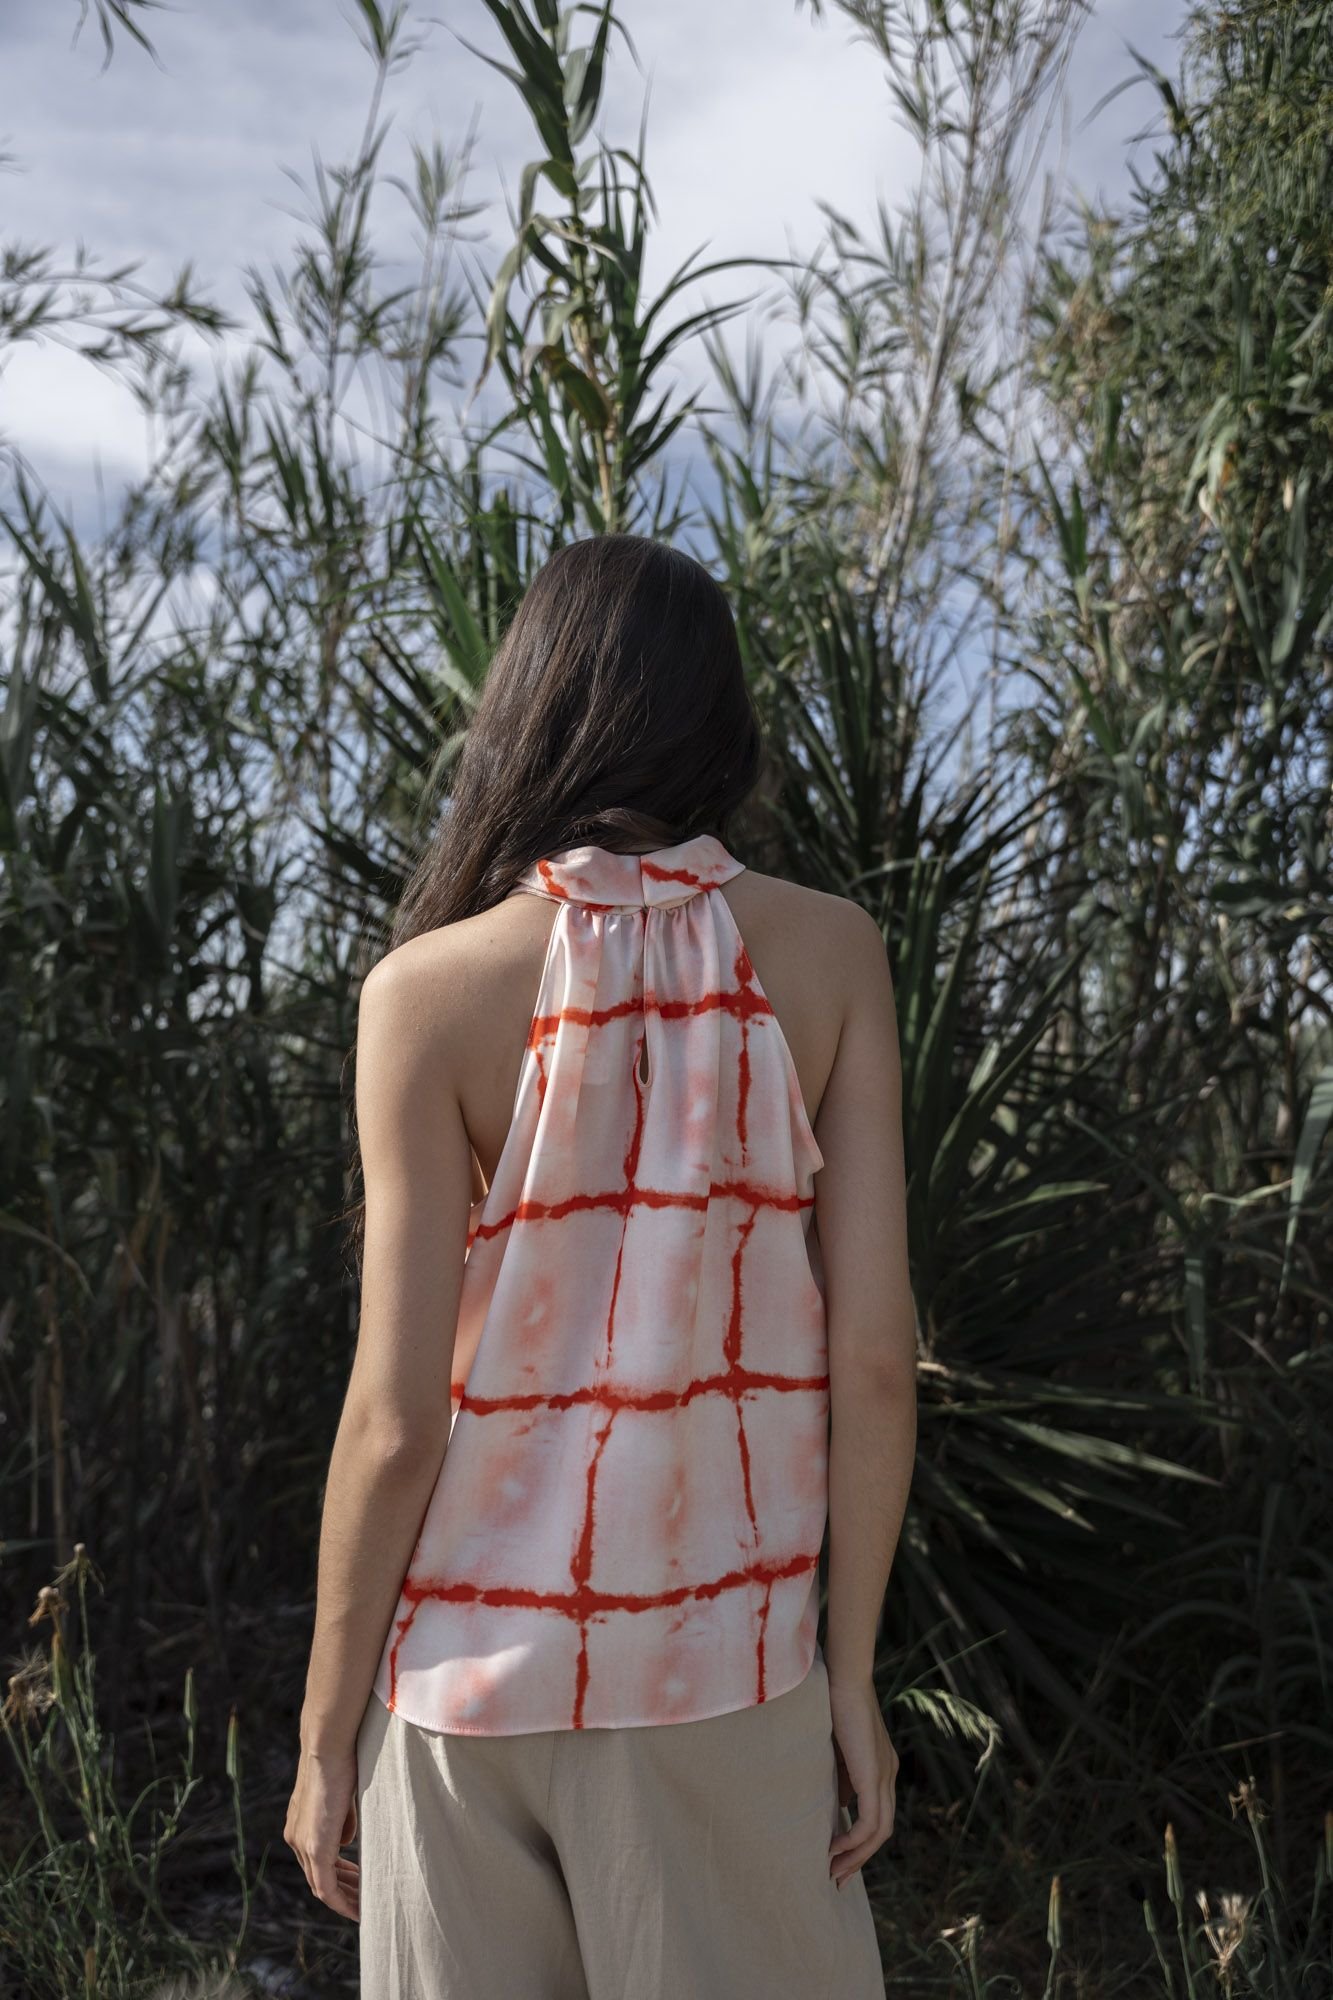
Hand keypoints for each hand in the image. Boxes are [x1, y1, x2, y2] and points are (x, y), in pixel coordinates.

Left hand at [285, 1744, 360, 1920]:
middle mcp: (295, 1838)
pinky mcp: (314, 1848)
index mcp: (300, 1824)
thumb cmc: (340, 1761)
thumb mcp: (341, 1797)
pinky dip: (341, 1902)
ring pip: (322, 1886)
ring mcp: (303, 1844)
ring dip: (344, 1899)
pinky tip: (358, 1909)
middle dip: (343, 1889)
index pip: (316, 1859)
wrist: (327, 1746)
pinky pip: (326, 1888)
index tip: (357, 1879)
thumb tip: (347, 1841)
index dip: (337, 1872)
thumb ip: (342, 1821)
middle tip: (365, 1897)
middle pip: (317, 1877)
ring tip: (365, 1907)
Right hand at [826, 1672, 898, 1887]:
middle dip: (859, 1858)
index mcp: (881, 1767)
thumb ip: (842, 1775)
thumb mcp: (838, 1749)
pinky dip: (854, 1840)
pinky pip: (870, 1822)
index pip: (877, 1815)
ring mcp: (884, 1776)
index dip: (860, 1840)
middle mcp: (889, 1775)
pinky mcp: (874, 1775)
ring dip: (856, 1856)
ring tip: (833, 1870)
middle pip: (881, 1830)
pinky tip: (834, 1847)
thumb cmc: (834, 1703)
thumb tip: (841, 1804)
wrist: (844, 1678)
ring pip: (879, 1832)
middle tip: (837, 1877)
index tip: (838, 1858)